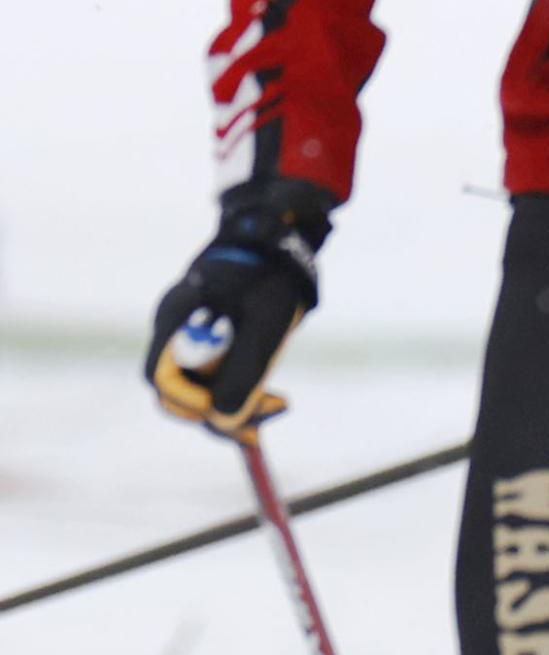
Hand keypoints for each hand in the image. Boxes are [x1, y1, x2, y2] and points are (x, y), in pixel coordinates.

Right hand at [146, 177, 332, 434]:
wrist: (279, 234)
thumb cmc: (269, 273)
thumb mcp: (264, 324)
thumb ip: (244, 371)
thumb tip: (225, 421)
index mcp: (176, 320)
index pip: (162, 379)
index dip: (192, 403)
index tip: (233, 413)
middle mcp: (177, 329)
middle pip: (181, 386)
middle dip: (218, 408)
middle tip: (268, 416)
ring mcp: (193, 330)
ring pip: (203, 381)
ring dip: (235, 399)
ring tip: (278, 402)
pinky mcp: (213, 333)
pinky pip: (218, 369)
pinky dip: (240, 384)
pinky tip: (270, 389)